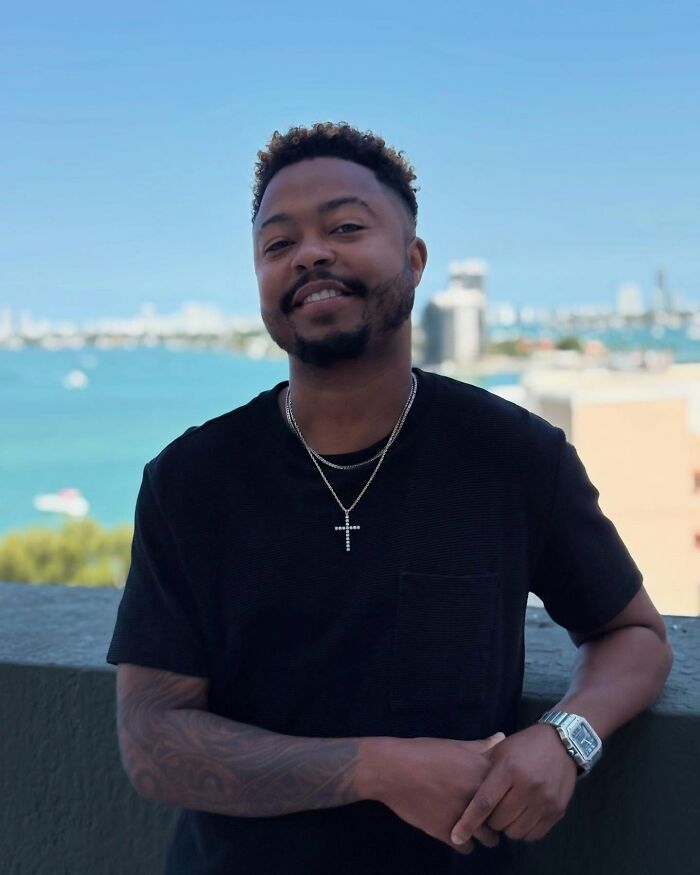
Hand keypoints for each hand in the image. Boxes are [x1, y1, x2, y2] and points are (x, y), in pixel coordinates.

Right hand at [360, 732, 505, 853]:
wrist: (393, 769)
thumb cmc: (424, 752)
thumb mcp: (454, 745)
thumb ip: (480, 746)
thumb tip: (501, 737)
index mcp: (483, 772)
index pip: (509, 793)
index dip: (503, 796)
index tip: (497, 797)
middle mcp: (478, 796)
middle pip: (502, 817)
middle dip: (496, 818)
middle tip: (485, 815)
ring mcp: (464, 816)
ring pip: (488, 838)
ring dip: (482, 834)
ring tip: (473, 827)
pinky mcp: (448, 833)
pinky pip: (466, 847)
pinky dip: (463, 842)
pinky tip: (456, 832)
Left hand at [449, 723, 577, 847]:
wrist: (562, 743)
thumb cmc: (524, 746)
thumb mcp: (501, 750)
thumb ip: (481, 766)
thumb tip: (458, 784)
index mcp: (508, 769)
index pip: (484, 802)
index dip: (468, 822)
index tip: (456, 836)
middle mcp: (527, 786)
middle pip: (499, 821)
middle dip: (491, 820)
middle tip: (492, 809)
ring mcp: (544, 800)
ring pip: (515, 832)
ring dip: (507, 827)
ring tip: (508, 813)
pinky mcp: (557, 811)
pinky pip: (534, 835)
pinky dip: (524, 830)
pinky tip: (522, 817)